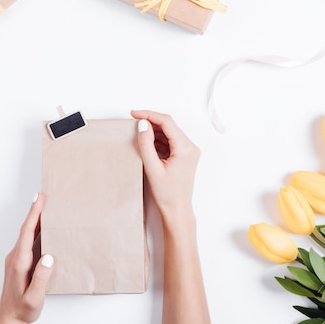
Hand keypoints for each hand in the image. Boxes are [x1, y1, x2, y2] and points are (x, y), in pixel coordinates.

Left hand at [0, 193, 53, 323]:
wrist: (8, 318)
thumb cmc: (23, 309)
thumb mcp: (34, 297)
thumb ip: (42, 277)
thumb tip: (49, 256)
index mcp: (20, 262)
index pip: (26, 232)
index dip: (33, 214)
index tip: (39, 199)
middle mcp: (15, 257)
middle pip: (26, 229)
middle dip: (35, 211)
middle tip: (44, 195)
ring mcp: (16, 259)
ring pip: (26, 234)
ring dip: (35, 220)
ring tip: (46, 207)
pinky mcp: (19, 262)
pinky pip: (27, 241)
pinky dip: (35, 230)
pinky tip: (43, 228)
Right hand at [131, 110, 199, 228]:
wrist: (176, 209)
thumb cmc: (167, 194)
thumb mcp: (152, 167)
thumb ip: (146, 144)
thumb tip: (142, 124)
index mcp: (185, 148)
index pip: (167, 122)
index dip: (149, 115)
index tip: (134, 114)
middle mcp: (190, 147)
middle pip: (168, 126)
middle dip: (151, 123)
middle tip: (134, 125)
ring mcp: (188, 151)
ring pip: (168, 133)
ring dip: (154, 133)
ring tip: (140, 139)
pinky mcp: (184, 156)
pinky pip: (170, 142)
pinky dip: (158, 141)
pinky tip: (148, 146)